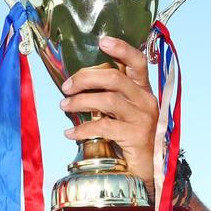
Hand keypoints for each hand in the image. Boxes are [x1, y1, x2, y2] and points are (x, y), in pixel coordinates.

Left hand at [59, 37, 159, 186]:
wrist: (145, 170)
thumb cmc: (127, 137)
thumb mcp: (120, 113)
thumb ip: (106, 96)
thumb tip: (75, 85)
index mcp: (142, 90)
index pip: (138, 63)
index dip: (122, 49)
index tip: (103, 41)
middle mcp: (146, 100)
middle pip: (115, 78)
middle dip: (85, 78)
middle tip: (66, 87)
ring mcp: (143, 118)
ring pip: (107, 100)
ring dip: (80, 102)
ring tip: (64, 106)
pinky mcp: (136, 136)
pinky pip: (103, 126)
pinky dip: (82, 129)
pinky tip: (70, 133)